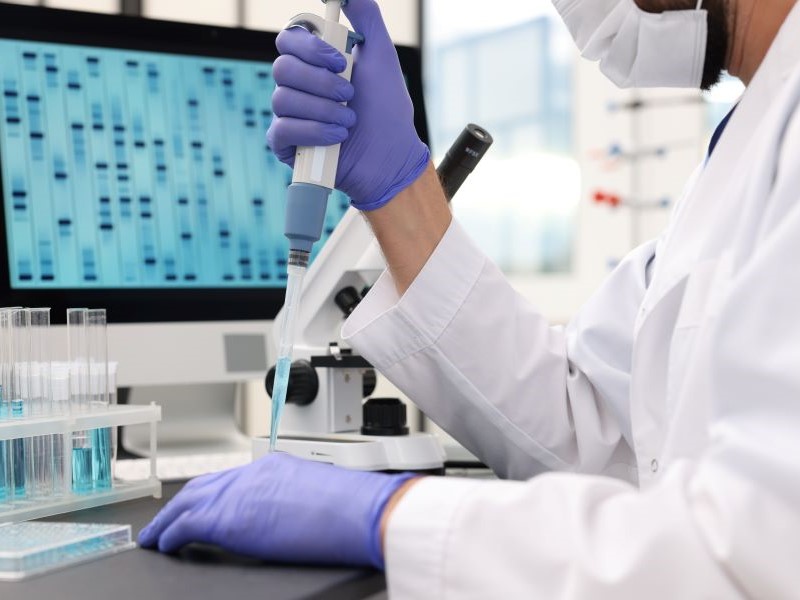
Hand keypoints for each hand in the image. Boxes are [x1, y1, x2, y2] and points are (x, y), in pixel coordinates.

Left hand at [137, 453, 416, 568]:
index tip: (199, 505)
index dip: (209, 493)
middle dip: (183, 501)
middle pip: (204, 484)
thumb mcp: (318, 496)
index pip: (230, 478)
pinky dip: (171, 534)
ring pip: (188, 500)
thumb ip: (294, 502)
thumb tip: (287, 519)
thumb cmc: (354, 509)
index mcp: (275, 467)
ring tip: (155, 534)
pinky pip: (187, 524)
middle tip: (167, 518)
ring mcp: (240, 492)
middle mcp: (253, 473)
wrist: (361, 511)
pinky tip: (164, 545)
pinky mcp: (229, 518)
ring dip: (169, 517)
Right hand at [266, 0, 429, 210]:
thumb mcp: (382, 56)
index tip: (339, 60)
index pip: (289, 40)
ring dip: (324, 110)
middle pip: (282, 68)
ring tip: (349, 122)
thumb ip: (366, 17)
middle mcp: (298, 86)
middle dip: (321, 83)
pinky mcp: (287, 145)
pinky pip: (282, 130)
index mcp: (314, 63)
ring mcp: (290, 116)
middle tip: (350, 95)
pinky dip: (314, 132)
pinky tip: (337, 139)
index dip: (310, 48)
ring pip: (283, 99)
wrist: (391, 156)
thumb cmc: (388, 110)